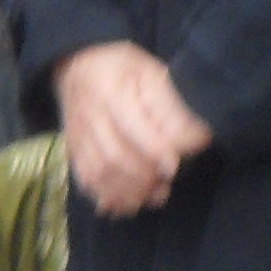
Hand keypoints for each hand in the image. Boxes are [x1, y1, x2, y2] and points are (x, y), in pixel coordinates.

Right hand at [57, 45, 213, 216]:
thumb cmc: (122, 67)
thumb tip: (198, 139)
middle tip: (168, 182)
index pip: (131, 124)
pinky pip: (87, 181)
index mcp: (112, 89)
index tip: (174, 165)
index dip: (154, 149)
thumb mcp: (151, 72)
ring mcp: (78, 135)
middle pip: (114, 155)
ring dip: (129, 191)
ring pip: (99, 173)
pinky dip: (108, 197)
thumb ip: (171, 106)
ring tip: (155, 195)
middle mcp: (90, 114)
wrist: (75, 65)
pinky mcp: (73, 151)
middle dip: (144, 176)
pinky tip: (129, 204)